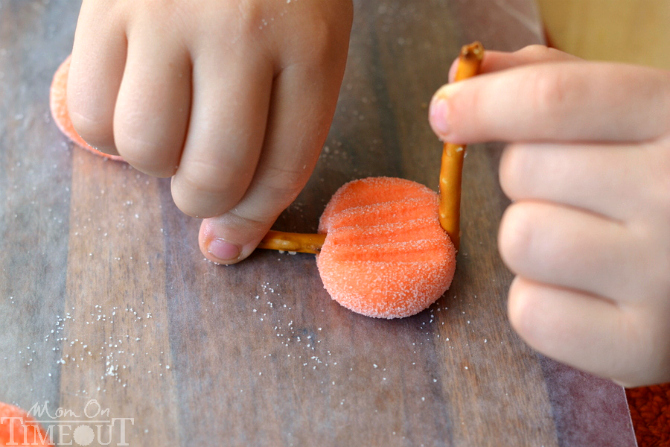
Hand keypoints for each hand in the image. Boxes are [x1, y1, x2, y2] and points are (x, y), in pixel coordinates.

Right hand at [67, 0, 352, 262]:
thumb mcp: (311, 44)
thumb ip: (283, 135)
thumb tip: (222, 241)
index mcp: (310, 45)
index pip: (284, 167)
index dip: (253, 220)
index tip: (229, 242)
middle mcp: (241, 32)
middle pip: (214, 171)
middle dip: (205, 199)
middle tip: (201, 179)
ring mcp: (168, 15)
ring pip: (147, 149)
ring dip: (158, 164)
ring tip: (170, 129)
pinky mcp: (106, 6)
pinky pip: (89, 114)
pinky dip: (107, 134)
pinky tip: (131, 104)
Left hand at [429, 45, 669, 386]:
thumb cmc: (662, 180)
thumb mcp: (634, 115)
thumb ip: (553, 82)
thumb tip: (460, 76)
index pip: (555, 99)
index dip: (483, 102)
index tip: (444, 112)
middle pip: (523, 171)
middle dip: (525, 176)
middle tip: (574, 189)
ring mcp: (663, 278)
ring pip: (520, 239)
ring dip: (531, 237)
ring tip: (583, 241)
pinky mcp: (640, 348)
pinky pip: (529, 311)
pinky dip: (539, 300)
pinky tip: (584, 291)